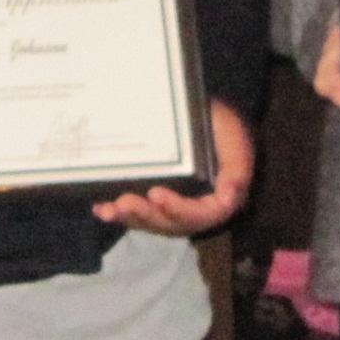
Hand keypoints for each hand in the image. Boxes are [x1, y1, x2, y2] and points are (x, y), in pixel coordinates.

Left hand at [96, 101, 253, 235]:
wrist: (206, 115)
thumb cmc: (221, 125)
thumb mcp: (234, 138)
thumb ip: (237, 168)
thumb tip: (229, 198)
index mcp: (220, 200)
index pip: (202, 215)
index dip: (179, 210)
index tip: (156, 194)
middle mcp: (197, 210)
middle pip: (172, 224)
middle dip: (147, 216)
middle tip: (124, 202)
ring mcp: (176, 207)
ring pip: (153, 223)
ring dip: (130, 219)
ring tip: (110, 209)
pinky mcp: (157, 201)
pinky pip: (140, 214)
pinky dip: (120, 215)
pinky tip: (102, 209)